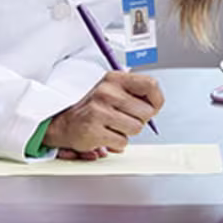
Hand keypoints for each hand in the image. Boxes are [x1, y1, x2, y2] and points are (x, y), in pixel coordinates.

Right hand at [42, 70, 163, 155]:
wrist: (65, 123)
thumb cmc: (95, 108)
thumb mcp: (113, 90)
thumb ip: (135, 93)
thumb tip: (156, 104)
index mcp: (115, 79)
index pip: (150, 85)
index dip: (157, 100)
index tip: (152, 107)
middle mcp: (107, 92)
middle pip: (146, 112)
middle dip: (140, 120)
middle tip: (125, 119)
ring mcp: (99, 111)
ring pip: (136, 128)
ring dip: (128, 132)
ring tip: (114, 126)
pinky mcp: (94, 130)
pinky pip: (122, 142)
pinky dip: (117, 142)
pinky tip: (105, 134)